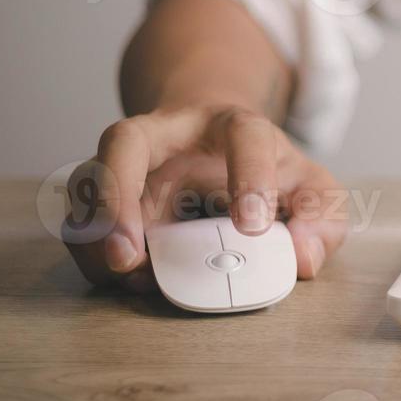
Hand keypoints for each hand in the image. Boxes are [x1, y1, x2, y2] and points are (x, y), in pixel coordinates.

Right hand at [61, 105, 348, 289]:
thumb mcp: (309, 189)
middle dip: (119, 196)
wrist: (219, 143)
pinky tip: (115, 274)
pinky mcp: (105, 188)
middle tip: (132, 254)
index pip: (246, 137)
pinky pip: (79, 214)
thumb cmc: (268, 171)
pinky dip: (90, 248)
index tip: (253, 225)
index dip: (250, 177)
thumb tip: (301, 257)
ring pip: (89, 177)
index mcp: (236, 126)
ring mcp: (131, 160)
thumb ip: (320, 219)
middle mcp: (171, 133)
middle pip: (126, 141)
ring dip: (96, 229)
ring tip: (123, 270)